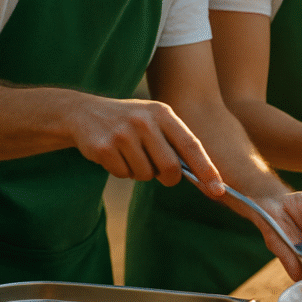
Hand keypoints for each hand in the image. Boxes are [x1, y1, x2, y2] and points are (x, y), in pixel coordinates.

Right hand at [67, 95, 224, 196]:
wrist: (83, 112)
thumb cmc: (131, 122)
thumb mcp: (155, 121)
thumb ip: (176, 143)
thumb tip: (203, 177)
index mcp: (163, 113)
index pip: (191, 146)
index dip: (206, 169)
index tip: (218, 189)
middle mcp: (144, 121)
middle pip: (169, 167)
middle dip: (168, 178)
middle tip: (161, 174)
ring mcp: (122, 133)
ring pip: (145, 174)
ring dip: (140, 172)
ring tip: (130, 154)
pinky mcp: (103, 147)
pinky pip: (123, 174)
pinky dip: (122, 171)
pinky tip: (114, 155)